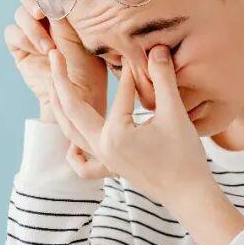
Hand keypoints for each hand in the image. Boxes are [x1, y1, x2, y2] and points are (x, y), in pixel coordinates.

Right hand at [4, 0, 107, 119]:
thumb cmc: (88, 65)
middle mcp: (44, 16)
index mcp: (61, 7)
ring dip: (32, 28)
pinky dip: (24, 38)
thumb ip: (63, 10)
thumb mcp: (80, 33)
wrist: (76, 95)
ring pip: (19, 14)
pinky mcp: (19, 47)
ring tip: (49, 48)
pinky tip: (40, 51)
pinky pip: (12, 32)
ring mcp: (30, 31)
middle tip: (40, 11)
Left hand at [48, 44, 213, 205]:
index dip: (129, 74)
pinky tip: (73, 142)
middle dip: (61, 80)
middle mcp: (102, 148)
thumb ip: (163, 79)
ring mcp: (104, 160)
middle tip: (55, 54)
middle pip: (71, 110)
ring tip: (53, 84)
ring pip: (71, 132)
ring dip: (59, 108)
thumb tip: (157, 49)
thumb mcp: (174, 113)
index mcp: (114, 134)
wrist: (190, 196)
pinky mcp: (111, 170)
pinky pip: (84, 164)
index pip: (118, 95)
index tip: (136, 55)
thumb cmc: (185, 156)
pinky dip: (74, 152)